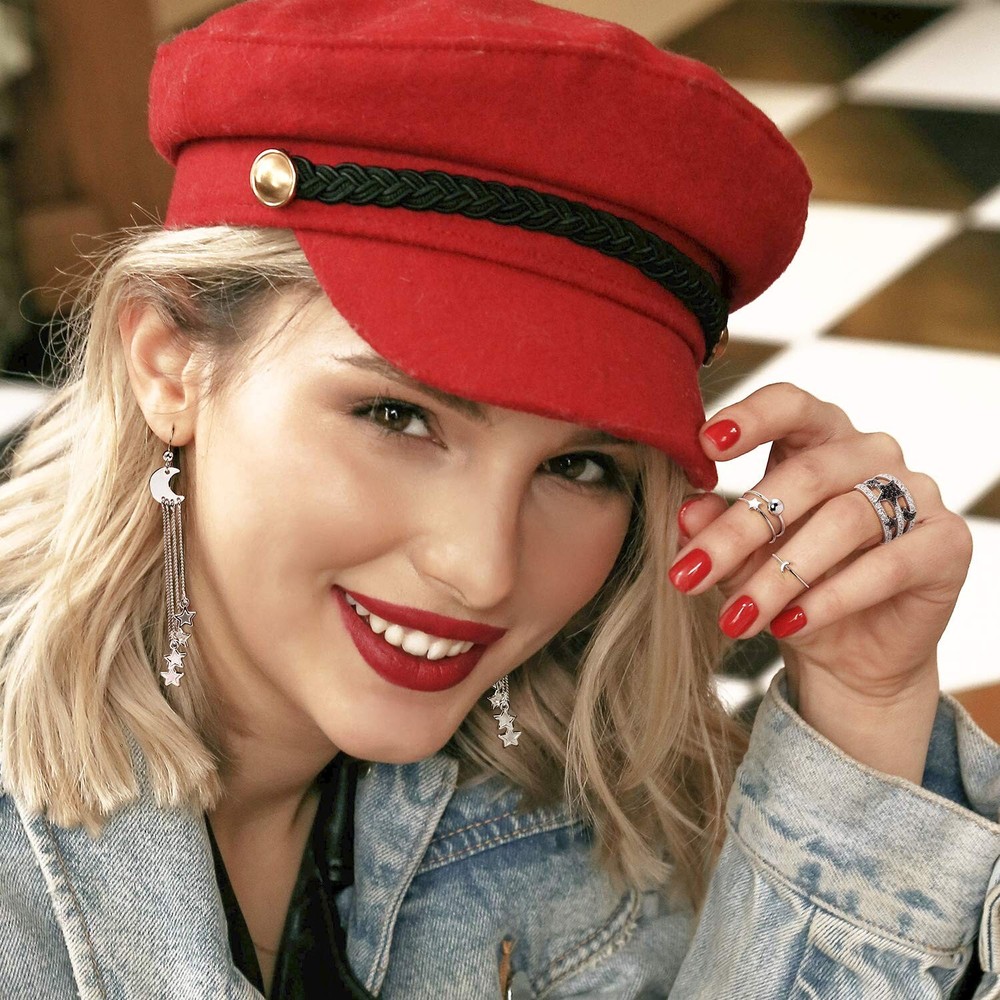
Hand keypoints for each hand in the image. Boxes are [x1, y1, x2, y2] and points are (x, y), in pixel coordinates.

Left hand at [668, 383, 972, 779]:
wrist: (849, 655)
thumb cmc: (790, 588)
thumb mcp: (742, 560)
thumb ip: (717, 531)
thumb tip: (688, 514)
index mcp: (819, 438)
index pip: (791, 406)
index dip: (751, 417)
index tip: (705, 444)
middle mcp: (871, 455)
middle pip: (805, 476)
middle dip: (738, 532)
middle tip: (688, 575)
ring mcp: (916, 494)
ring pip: (841, 522)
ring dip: (778, 577)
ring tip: (735, 618)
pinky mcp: (946, 544)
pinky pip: (886, 566)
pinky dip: (830, 598)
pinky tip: (788, 625)